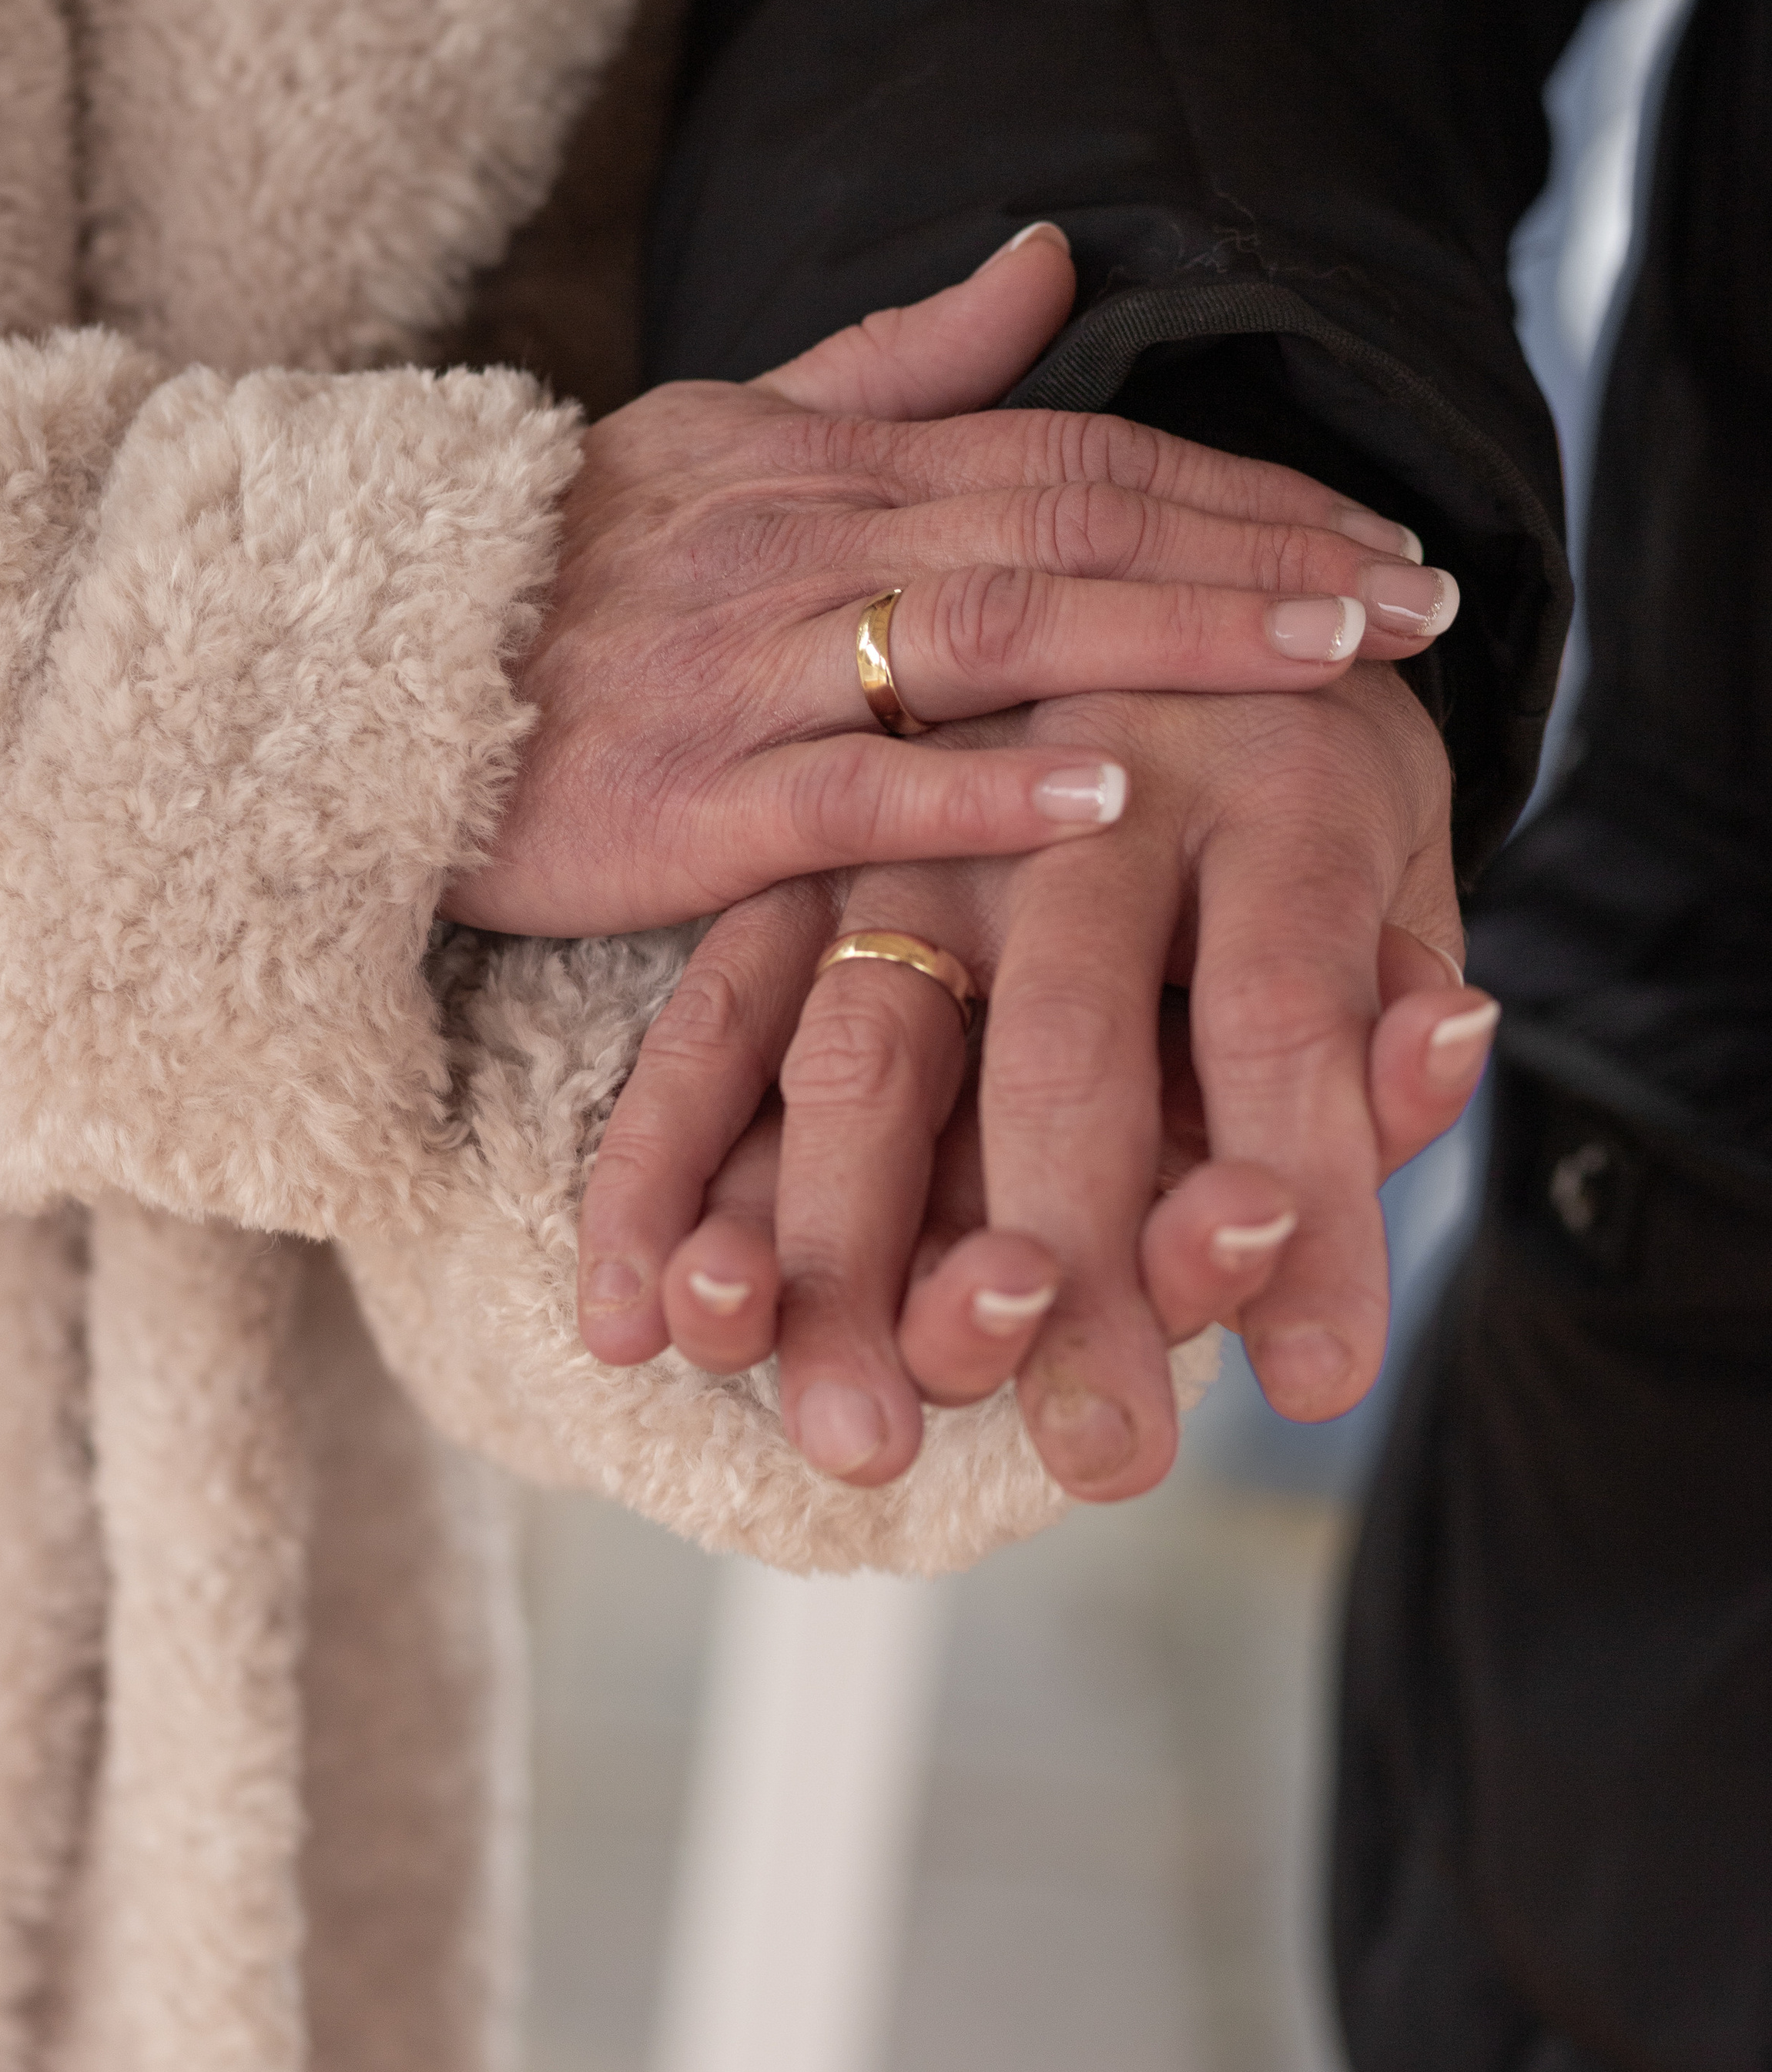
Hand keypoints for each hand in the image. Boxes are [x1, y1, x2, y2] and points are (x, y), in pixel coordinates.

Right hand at [444, 225, 1454, 936]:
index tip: (1380, 538)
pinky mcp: (682, 808)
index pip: (1071, 451)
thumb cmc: (547, 582)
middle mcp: (798, 547)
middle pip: (1071, 523)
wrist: (342, 688)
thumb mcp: (716, 436)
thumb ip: (888, 363)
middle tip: (1422, 604)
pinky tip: (1110, 794)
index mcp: (819, 465)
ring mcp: (740, 673)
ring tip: (1328, 668)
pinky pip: (852, 788)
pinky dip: (984, 787)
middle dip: (1260, 559)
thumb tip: (1050, 263)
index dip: (1238, 490)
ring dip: (1173, 642)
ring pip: (992, 632)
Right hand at [579, 665, 1496, 1500]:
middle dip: (1061, 1281)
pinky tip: (631, 1321)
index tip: (1318, 1389)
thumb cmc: (1298, 814)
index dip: (1297, 1208)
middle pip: (1059, 1054)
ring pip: (859, 1055)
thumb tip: (1441, 1051)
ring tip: (836, 1416)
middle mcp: (1073, 805)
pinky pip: (712, 1028)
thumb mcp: (1389, 901)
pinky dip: (664, 1181)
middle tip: (1086, 1458)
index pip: (1281, 1021)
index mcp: (1265, 798)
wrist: (1173, 613)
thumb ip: (1388, 1019)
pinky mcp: (796, 871)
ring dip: (834, 1255)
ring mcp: (915, 836)